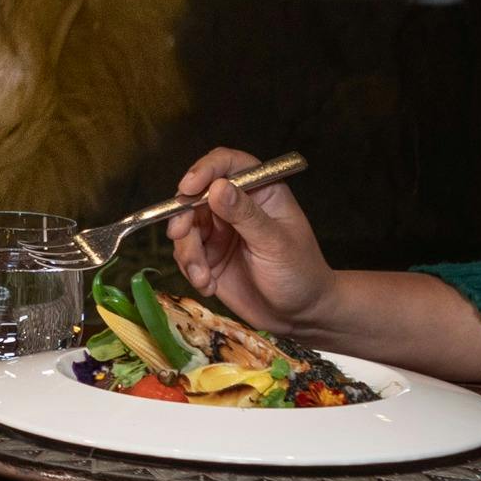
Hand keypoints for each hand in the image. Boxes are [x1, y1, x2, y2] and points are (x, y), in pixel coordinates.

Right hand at [168, 146, 340, 331]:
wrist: (299, 316)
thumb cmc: (300, 273)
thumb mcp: (275, 243)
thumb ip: (246, 215)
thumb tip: (218, 187)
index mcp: (260, 191)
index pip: (228, 164)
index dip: (205, 170)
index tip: (189, 187)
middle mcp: (236, 206)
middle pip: (196, 194)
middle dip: (183, 216)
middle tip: (180, 236)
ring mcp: (219, 231)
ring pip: (185, 227)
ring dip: (187, 252)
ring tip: (203, 277)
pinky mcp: (208, 256)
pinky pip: (185, 254)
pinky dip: (190, 269)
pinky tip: (209, 285)